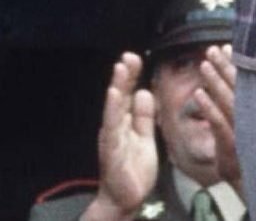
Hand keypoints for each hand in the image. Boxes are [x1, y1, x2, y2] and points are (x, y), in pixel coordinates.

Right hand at [86, 52, 157, 218]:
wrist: (125, 199)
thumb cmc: (133, 170)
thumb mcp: (144, 138)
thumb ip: (144, 117)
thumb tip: (144, 92)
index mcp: (124, 122)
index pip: (128, 95)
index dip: (131, 76)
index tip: (136, 58)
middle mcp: (115, 126)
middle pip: (119, 96)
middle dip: (124, 75)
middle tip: (129, 56)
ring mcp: (112, 137)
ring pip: (114, 107)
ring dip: (117, 87)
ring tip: (120, 68)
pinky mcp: (111, 149)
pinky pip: (112, 127)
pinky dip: (112, 110)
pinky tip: (114, 96)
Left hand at [195, 45, 242, 192]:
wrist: (252, 183)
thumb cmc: (252, 154)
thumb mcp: (253, 128)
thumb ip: (248, 105)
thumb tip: (238, 83)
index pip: (248, 82)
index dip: (237, 64)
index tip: (227, 47)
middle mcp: (253, 117)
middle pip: (239, 86)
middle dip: (225, 65)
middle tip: (212, 48)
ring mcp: (243, 130)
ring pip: (228, 100)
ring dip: (216, 80)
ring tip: (204, 64)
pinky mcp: (232, 144)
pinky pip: (218, 122)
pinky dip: (208, 107)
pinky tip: (198, 94)